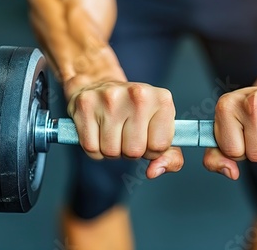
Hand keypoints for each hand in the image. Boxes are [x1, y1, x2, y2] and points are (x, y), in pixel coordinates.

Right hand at [65, 78, 183, 178]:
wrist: (101, 85)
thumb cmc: (135, 111)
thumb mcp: (161, 129)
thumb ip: (170, 156)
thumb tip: (154, 171)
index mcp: (162, 100)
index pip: (159, 146)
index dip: (151, 150)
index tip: (147, 137)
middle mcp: (138, 95)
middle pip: (134, 151)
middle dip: (130, 152)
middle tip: (127, 135)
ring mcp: (110, 98)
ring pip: (111, 152)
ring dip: (112, 151)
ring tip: (113, 132)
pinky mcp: (86, 104)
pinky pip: (91, 148)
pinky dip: (95, 148)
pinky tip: (99, 132)